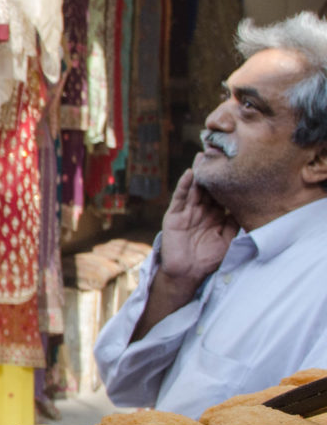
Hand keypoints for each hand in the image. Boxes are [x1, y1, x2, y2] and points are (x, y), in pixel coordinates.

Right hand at [130, 169, 237, 341]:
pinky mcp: (174, 215)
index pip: (223, 194)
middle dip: (213, 172)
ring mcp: (187, 211)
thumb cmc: (210, 258)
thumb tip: (250, 205)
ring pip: (194, 188)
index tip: (238, 165)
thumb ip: (237, 222)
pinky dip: (185, 185)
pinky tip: (190, 173)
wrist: (189, 273)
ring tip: (204, 155)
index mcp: (215, 214)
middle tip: (220, 152)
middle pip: (208, 187)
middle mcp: (201, 210)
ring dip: (199, 172)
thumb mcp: (230, 238)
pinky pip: (180, 198)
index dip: (229, 181)